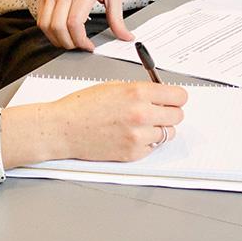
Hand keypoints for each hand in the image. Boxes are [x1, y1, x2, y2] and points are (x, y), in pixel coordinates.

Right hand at [0, 81, 187, 168]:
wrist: (62, 128)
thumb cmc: (80, 107)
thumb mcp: (112, 87)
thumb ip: (138, 90)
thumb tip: (159, 95)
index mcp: (138, 93)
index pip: (179, 96)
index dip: (175, 97)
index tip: (170, 99)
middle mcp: (142, 114)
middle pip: (178, 116)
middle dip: (168, 113)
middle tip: (155, 112)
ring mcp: (138, 136)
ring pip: (167, 133)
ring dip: (157, 129)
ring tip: (137, 125)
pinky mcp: (133, 153)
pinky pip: (152, 147)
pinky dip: (145, 143)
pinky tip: (127, 136)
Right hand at [37, 0, 133, 50]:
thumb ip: (117, 17)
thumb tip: (125, 36)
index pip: (75, 22)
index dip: (80, 40)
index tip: (88, 46)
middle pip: (58, 27)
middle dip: (68, 43)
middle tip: (78, 45)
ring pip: (46, 26)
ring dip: (56, 39)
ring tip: (68, 41)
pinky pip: (41, 20)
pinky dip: (49, 31)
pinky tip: (60, 32)